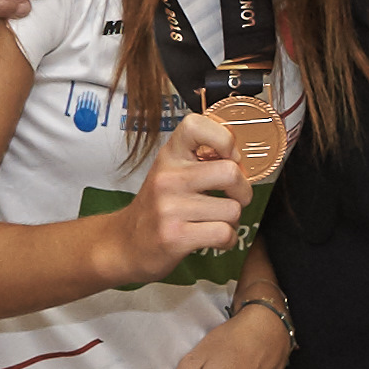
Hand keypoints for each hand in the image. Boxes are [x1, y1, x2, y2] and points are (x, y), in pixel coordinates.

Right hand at [111, 110, 251, 283]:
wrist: (125, 243)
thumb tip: (240, 159)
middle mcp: (168, 177)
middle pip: (230, 172)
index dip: (225, 140)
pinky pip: (224, 234)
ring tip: (217, 221)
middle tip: (235, 198)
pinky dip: (228, 240)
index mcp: (169, 156)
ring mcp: (170, 207)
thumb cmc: (157, 207)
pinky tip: (214, 238)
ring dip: (233, 220)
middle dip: (243, 191)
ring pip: (232, 209)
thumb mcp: (171, 172)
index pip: (197, 125)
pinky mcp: (175, 236)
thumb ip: (200, 159)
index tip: (229, 159)